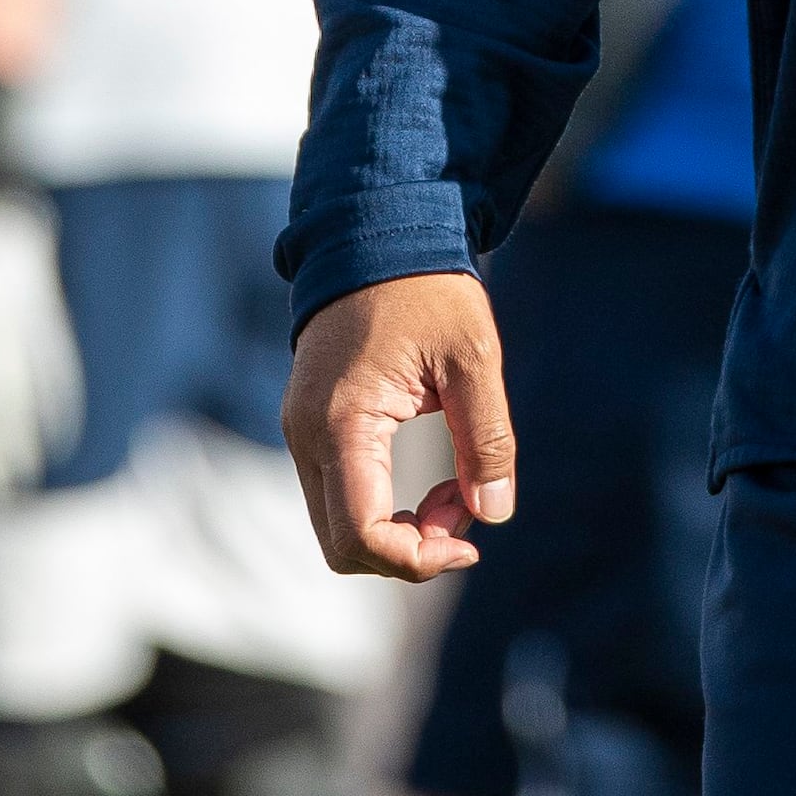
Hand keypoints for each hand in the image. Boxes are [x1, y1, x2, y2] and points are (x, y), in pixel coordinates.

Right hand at [283, 270, 514, 579]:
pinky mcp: (311, 427)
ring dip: (400, 530)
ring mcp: (301, 432)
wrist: (375, 235)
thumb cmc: (427, 290)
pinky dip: (385, 506)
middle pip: (343, 547)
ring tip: (458, 485)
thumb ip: (487, 439)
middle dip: (410, 549)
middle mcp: (306, 436)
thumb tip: (494, 513)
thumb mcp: (473, 358)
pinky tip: (431, 478)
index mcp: (342, 422)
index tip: (471, 542)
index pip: (360, 535)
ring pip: (339, 527)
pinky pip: (340, 496)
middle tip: (468, 505)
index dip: (417, 560)